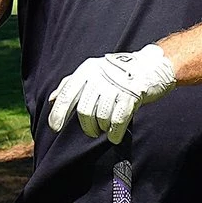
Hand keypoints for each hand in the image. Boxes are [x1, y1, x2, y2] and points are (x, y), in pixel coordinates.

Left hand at [44, 43, 177, 143]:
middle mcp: (99, 77)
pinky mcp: (132, 95)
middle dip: (87, 127)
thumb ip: (70, 85)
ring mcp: (116, 86)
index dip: (59, 113)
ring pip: (101, 117)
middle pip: (84, 111)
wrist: (150, 66)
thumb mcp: (91, 72)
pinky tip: (114, 136)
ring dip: (101, 129)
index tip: (55, 128)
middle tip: (92, 131)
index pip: (67, 94)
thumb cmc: (116, 73)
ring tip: (104, 129)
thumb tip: (51, 100)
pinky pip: (118, 120)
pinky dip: (115, 133)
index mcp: (87, 71)